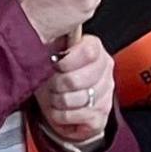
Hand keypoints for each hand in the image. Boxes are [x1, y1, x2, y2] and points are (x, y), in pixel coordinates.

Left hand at [36, 34, 115, 150]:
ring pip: (76, 99)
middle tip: (51, 85)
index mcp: (95, 51)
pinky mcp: (101, 116)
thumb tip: (44, 35)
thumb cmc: (53, 78)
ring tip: (55, 99)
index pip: (88, 52)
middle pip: (77, 79)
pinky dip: (62, 116)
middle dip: (56, 85)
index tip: (55, 64)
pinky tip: (61, 111)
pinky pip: (77, 116)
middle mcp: (105, 72)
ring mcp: (106, 96)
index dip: (66, 60)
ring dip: (57, 101)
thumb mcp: (49, 56)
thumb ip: (51, 44)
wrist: (58, 106)